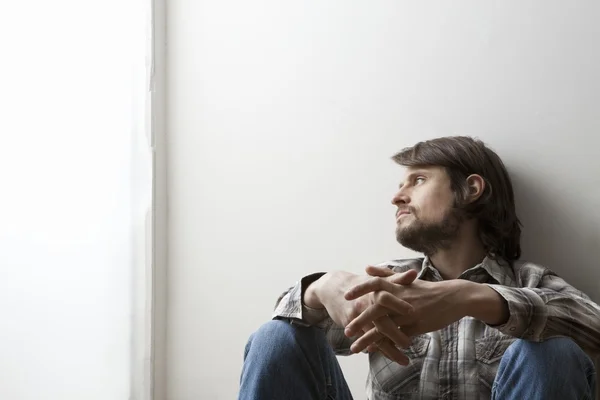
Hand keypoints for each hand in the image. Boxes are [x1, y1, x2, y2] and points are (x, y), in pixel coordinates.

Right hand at [307, 268, 417, 363]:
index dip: (399, 304)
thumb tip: (414, 273)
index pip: (387, 297)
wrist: (333, 287)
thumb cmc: (361, 284)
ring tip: (404, 360)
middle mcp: (364, 303)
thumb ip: (397, 279)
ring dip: (389, 349)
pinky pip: (365, 340)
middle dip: (395, 334)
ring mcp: (356, 316)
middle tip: (409, 344)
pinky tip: (388, 356)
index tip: (414, 313)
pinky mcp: (350, 325)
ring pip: (374, 336)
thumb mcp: (378, 281)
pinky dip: (376, 349)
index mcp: (373, 291)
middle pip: (381, 321)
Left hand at [344, 268, 470, 352]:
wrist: (454, 298)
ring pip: (385, 327)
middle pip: (376, 309)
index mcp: (397, 286)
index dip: (360, 290)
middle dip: (359, 321)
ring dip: (368, 339)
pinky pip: (398, 338)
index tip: (346, 296)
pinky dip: (385, 345)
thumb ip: (385, 274)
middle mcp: (401, 299)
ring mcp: (409, 313)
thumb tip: (366, 268)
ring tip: (354, 348)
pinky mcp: (416, 326)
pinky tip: (375, 351)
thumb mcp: (406, 280)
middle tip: (346, 331)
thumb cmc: (427, 289)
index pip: (375, 284)